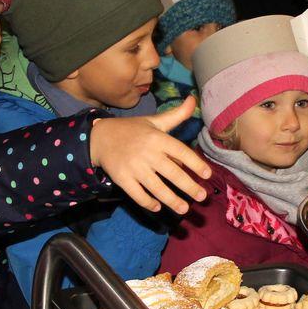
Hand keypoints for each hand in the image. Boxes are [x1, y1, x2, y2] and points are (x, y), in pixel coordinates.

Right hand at [89, 96, 210, 213]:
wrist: (100, 137)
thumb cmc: (133, 130)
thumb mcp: (155, 121)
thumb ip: (177, 114)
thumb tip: (195, 99)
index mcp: (158, 138)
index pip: (181, 152)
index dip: (195, 163)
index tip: (207, 175)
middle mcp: (147, 153)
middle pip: (172, 173)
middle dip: (189, 187)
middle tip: (202, 197)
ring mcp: (134, 167)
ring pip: (157, 187)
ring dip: (172, 200)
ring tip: (184, 209)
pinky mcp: (122, 178)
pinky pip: (137, 194)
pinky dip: (148, 202)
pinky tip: (158, 207)